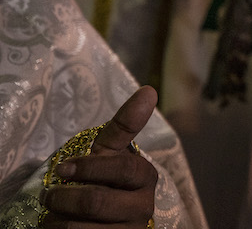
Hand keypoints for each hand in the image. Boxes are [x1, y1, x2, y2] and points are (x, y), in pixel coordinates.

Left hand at [42, 85, 159, 227]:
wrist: (101, 221)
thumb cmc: (102, 180)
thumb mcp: (109, 153)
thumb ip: (125, 124)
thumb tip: (149, 90)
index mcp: (145, 179)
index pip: (122, 170)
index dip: (89, 168)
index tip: (62, 168)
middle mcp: (143, 208)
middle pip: (98, 202)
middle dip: (65, 198)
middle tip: (49, 196)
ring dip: (58, 220)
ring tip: (53, 213)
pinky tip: (59, 227)